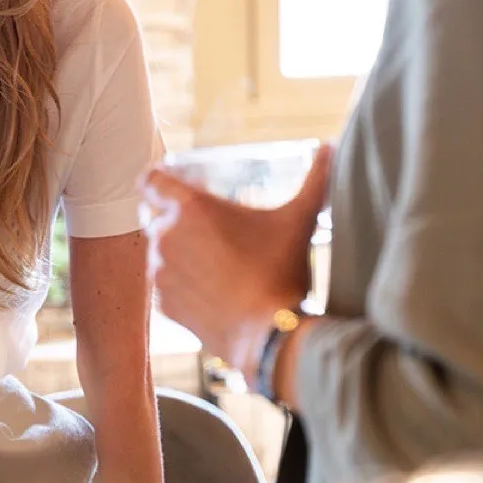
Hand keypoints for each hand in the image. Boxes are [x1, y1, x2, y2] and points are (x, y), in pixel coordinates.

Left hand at [141, 144, 332, 375]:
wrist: (269, 336)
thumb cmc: (281, 271)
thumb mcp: (300, 219)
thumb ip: (315, 180)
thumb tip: (331, 146)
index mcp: (191, 208)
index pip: (150, 181)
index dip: (160, 180)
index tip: (175, 186)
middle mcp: (166, 236)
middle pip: (159, 216)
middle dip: (180, 220)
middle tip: (212, 230)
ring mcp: (161, 272)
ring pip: (161, 252)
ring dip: (180, 252)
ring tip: (215, 263)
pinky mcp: (162, 304)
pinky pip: (165, 284)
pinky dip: (182, 284)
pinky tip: (211, 290)